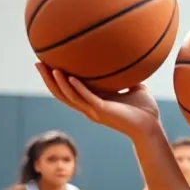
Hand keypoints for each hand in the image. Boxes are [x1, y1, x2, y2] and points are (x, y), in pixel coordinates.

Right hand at [35, 62, 161, 139]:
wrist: (152, 127)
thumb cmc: (145, 111)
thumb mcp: (136, 88)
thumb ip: (129, 78)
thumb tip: (131, 62)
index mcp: (94, 102)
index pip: (69, 91)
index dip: (56, 80)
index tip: (47, 65)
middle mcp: (90, 108)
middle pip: (61, 94)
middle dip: (48, 80)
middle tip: (38, 64)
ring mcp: (94, 111)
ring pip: (69, 97)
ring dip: (58, 83)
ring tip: (49, 69)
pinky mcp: (102, 111)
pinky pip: (86, 98)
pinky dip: (77, 89)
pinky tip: (70, 77)